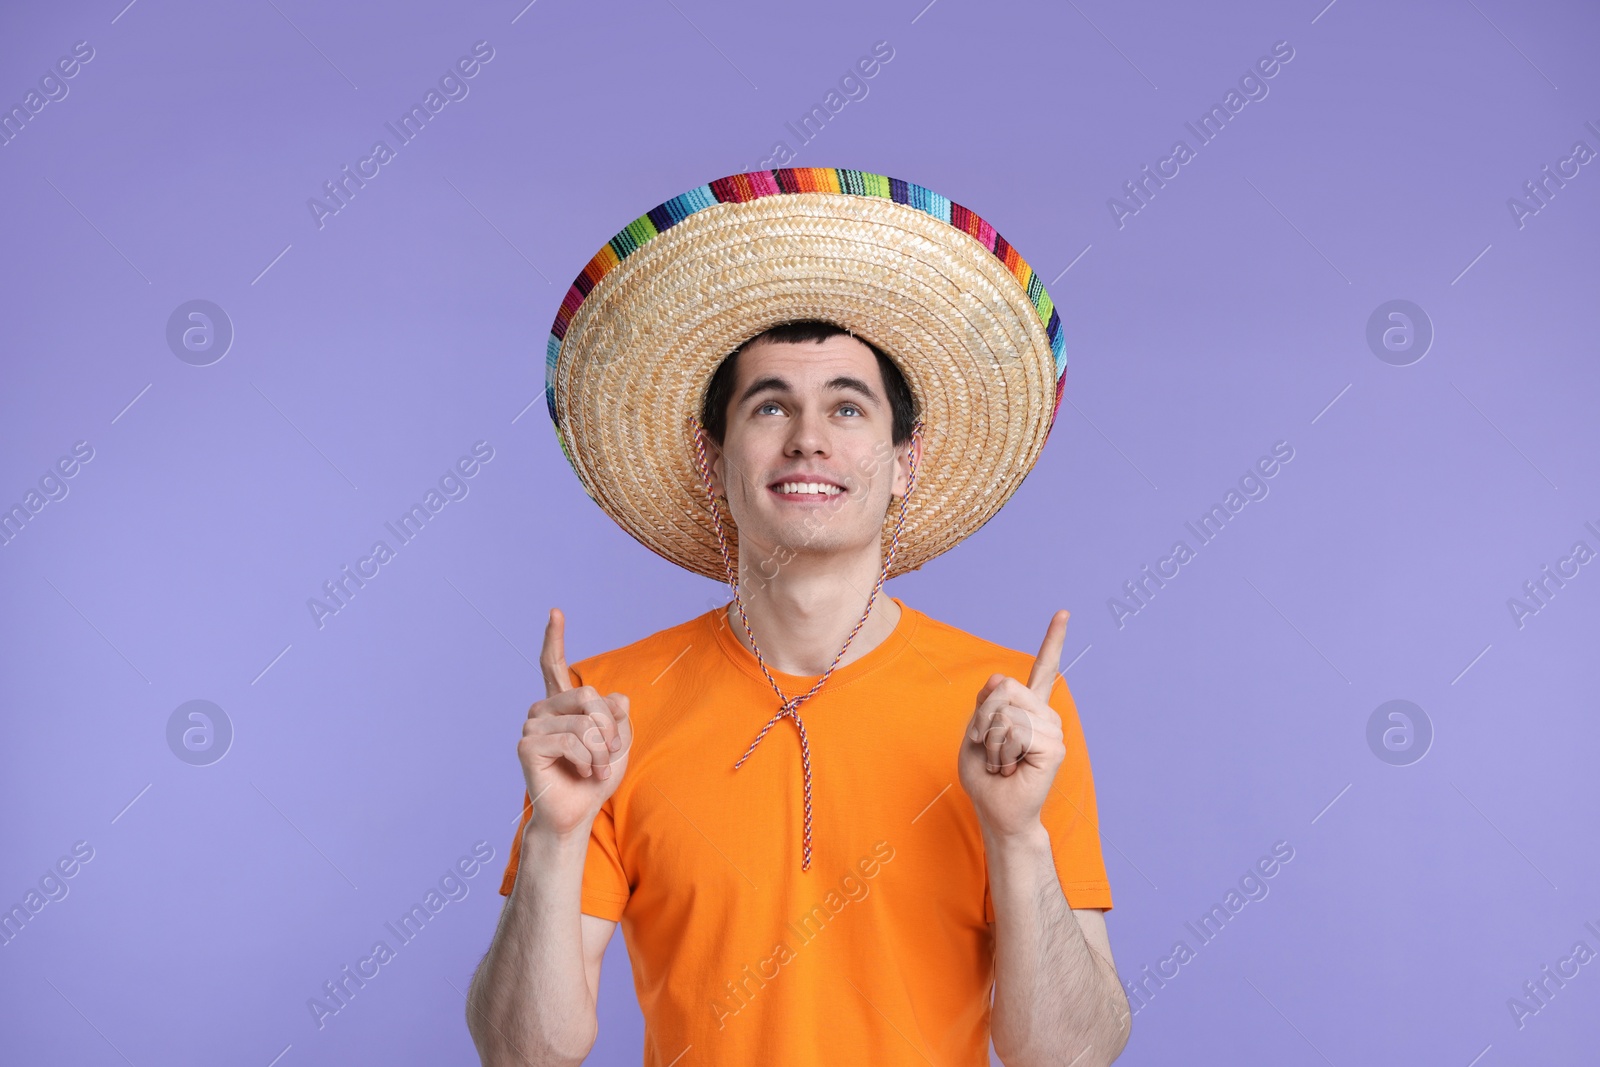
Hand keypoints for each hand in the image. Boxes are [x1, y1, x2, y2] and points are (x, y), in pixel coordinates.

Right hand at [517, 608, 632, 837]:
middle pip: (589, 695)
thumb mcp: (619, 740)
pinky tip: (583, 772)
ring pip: (584, 722)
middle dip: (610, 728)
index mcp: (562, 704)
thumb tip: (613, 698)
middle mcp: (542, 710)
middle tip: (610, 754)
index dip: (555, 638)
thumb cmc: (596, 776)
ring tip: (596, 769)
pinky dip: (589, 760)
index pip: (554, 665)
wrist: (579, 812)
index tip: (555, 612)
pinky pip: (573, 740)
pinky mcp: (528, 745)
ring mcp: (531, 726)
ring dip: (602, 751)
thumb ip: (618, 713)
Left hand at [957, 610, 1069, 838]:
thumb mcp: (973, 732)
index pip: (1043, 668)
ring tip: (1003, 762)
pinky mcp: (1054, 748)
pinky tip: (1012, 768)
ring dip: (989, 741)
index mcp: (1028, 708)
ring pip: (1005, 712)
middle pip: (1003, 687)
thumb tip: (1000, 678)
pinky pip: (1014, 732)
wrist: (997, 812)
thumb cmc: (985, 777)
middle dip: (981, 719)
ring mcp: (1053, 730)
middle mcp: (1045, 714)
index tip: (1064, 613)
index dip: (1053, 640)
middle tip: (989, 748)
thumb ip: (984, 703)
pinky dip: (1000, 752)